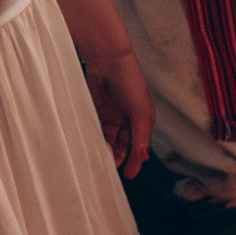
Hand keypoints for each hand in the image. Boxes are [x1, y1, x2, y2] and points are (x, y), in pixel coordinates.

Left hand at [83, 47, 152, 177]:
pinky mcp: (98, 108)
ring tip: (100, 159)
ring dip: (106, 148)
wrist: (107, 58)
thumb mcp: (140, 112)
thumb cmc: (130, 81)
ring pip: (110, 138)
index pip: (140, 145)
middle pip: (124, 144)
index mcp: (144, 120)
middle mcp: (129, 119)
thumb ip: (141, 137)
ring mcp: (113, 114)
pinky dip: (96, 136)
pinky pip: (97, 127)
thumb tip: (143, 158)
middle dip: (119, 156)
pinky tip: (92, 145)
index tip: (128, 176)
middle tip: (110, 169)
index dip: (135, 161)